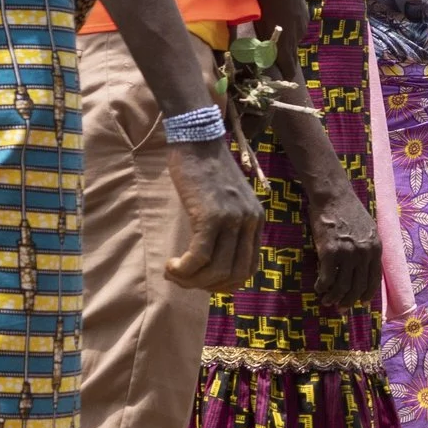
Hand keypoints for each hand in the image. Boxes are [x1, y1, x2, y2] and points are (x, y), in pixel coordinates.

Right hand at [163, 139, 263, 290]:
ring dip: (191, 280)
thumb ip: (228, 226)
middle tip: (184, 280)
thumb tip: (210, 262)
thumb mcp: (226, 200)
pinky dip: (183, 269)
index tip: (202, 282)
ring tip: (174, 272)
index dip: (224, 284)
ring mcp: (232, 219)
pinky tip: (171, 265)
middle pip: (234, 275)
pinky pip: (199, 257)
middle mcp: (249, 222)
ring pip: (216, 271)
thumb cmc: (205, 170)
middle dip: (206, 287)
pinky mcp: (211, 215)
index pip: (249, 269)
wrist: (197, 140)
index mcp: (256, 220)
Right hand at [303, 172, 382, 306]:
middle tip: (340, 308)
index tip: (360, 302)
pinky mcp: (329, 251)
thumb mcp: (369, 229)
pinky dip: (322, 286)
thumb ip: (369, 248)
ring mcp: (347, 253)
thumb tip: (365, 268)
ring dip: (334, 298)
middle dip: (349, 301)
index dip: (366, 294)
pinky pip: (327, 278)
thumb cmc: (349, 211)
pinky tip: (319, 288)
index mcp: (376, 249)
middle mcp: (364, 253)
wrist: (334, 196)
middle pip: (357, 286)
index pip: (373, 280)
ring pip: (342, 286)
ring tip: (327, 301)